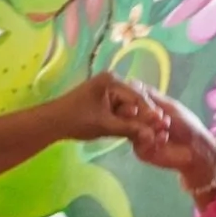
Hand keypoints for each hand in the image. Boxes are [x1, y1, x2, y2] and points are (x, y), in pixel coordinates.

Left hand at [45, 73, 169, 145]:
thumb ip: (129, 129)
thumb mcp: (105, 125)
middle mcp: (111, 81)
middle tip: (161, 129)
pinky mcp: (103, 99)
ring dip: (137, 119)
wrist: (52, 122)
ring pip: (128, 105)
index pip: (137, 96)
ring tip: (150, 131)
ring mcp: (107, 89)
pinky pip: (120, 109)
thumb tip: (151, 135)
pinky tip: (135, 130)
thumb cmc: (76, 120)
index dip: (150, 112)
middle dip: (145, 116)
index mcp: (112, 81)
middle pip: (135, 100)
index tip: (163, 124)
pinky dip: (126, 119)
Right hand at [125, 89, 215, 192]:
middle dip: (140, 115)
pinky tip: (164, 138)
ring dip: (148, 127)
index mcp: (142, 110)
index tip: (137, 100)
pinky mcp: (141, 150)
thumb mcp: (168, 106)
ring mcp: (137, 136)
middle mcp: (137, 122)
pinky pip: (139, 143)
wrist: (195, 148)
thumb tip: (131, 81)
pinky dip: (152, 139)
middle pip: (125, 116)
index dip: (130, 100)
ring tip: (165, 127)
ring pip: (131, 129)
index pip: (128, 102)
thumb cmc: (185, 124)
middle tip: (156, 116)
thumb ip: (150, 95)